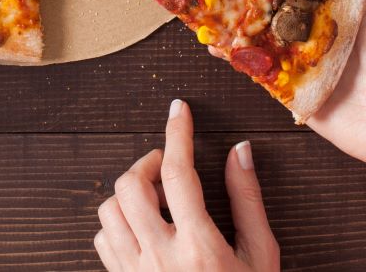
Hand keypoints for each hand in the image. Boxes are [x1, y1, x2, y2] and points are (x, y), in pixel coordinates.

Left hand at [95, 100, 277, 271]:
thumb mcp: (261, 255)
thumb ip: (248, 200)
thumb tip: (239, 150)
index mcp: (199, 247)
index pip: (177, 173)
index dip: (176, 134)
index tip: (179, 109)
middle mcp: (160, 258)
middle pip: (131, 186)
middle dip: (147, 163)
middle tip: (168, 167)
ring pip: (109, 211)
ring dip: (129, 193)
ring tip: (157, 198)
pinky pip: (103, 241)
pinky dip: (117, 224)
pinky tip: (143, 227)